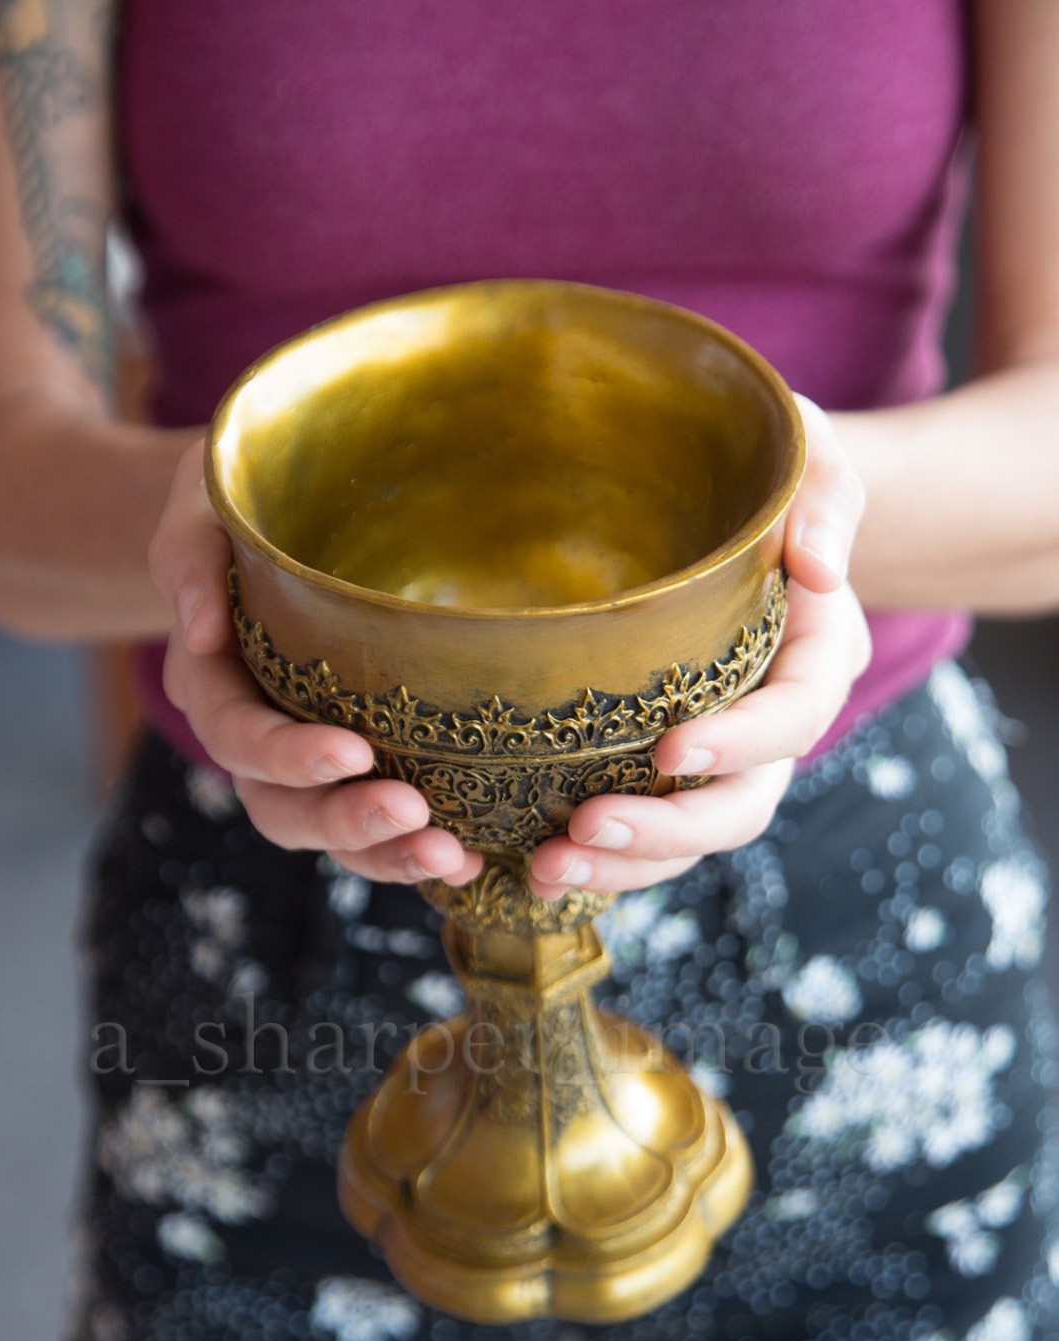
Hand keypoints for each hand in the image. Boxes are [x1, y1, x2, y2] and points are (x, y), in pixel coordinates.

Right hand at [148, 439, 483, 887]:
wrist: (287, 511)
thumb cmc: (246, 495)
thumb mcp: (205, 498)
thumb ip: (190, 551)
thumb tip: (196, 629)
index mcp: (210, 679)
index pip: (234, 733)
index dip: (286, 754)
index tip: (352, 750)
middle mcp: (253, 734)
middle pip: (281, 807)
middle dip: (344, 821)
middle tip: (414, 814)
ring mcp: (305, 761)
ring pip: (328, 832)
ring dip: (384, 854)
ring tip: (449, 855)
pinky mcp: (356, 767)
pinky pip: (373, 829)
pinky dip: (411, 851)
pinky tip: (470, 861)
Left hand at [528, 395, 872, 898]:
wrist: (728, 505)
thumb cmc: (762, 469)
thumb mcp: (805, 455)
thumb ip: (825, 497)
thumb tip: (823, 570)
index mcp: (816, 655)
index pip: (796, 717)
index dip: (740, 744)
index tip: (668, 749)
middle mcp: (774, 722)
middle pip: (741, 805)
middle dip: (666, 831)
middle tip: (583, 828)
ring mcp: (721, 756)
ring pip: (691, 839)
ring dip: (623, 864)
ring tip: (543, 869)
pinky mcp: (669, 771)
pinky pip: (647, 835)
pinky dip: (599, 861)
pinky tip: (531, 869)